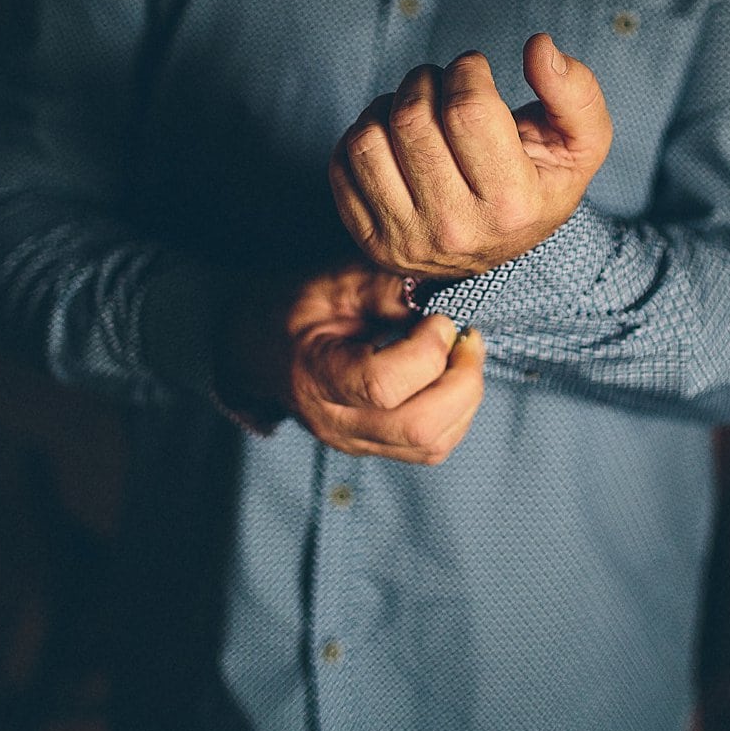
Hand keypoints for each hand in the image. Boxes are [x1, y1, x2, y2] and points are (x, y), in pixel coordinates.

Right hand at [263, 263, 486, 464]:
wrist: (262, 347)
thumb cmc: (298, 311)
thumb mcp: (334, 283)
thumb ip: (385, 287)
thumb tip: (440, 295)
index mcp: (318, 377)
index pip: (383, 386)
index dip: (426, 352)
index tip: (439, 318)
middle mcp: (338, 422)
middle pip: (420, 428)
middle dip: (462, 380)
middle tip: (467, 337)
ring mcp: (357, 442)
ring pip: (433, 444)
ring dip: (465, 398)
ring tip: (463, 354)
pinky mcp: (376, 447)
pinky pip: (432, 447)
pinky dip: (457, 413)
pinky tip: (453, 377)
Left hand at [328, 32, 612, 278]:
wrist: (502, 252)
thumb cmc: (539, 183)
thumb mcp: (580, 144)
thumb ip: (575, 92)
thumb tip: (538, 46)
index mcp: (511, 205)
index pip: (468, 110)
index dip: (467, 70)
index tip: (473, 70)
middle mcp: (456, 230)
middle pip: (412, 119)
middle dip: (425, 80)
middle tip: (441, 82)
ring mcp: (407, 240)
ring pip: (368, 139)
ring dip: (388, 104)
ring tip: (415, 107)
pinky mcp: (371, 240)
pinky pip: (342, 163)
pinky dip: (362, 133)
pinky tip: (392, 139)